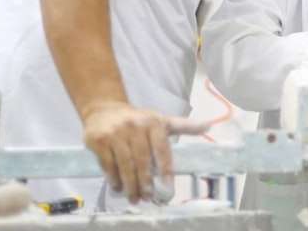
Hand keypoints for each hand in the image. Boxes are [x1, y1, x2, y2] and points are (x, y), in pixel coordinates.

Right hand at [81, 101, 209, 203]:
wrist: (105, 109)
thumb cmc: (138, 119)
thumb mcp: (162, 120)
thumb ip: (184, 126)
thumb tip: (209, 126)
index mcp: (153, 122)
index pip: (161, 148)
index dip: (165, 169)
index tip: (168, 187)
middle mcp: (135, 126)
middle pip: (142, 160)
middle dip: (146, 182)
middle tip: (148, 198)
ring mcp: (115, 133)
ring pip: (125, 164)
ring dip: (130, 184)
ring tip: (134, 197)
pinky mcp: (98, 140)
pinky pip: (107, 164)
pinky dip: (114, 179)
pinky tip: (118, 188)